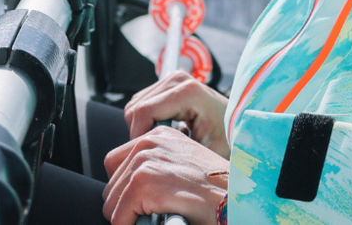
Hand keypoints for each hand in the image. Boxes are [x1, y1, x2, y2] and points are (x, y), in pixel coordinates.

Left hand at [101, 126, 228, 224]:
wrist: (240, 201)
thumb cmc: (219, 191)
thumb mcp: (185, 168)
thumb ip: (159, 167)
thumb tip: (128, 190)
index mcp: (160, 135)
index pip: (117, 162)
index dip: (127, 188)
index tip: (144, 201)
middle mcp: (150, 141)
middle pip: (112, 182)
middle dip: (125, 203)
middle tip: (150, 214)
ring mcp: (146, 161)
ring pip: (112, 201)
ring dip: (128, 216)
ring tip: (155, 218)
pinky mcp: (145, 183)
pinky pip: (118, 216)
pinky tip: (155, 223)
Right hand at [123, 71, 230, 157]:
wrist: (242, 125)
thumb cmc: (230, 141)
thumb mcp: (207, 154)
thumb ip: (178, 153)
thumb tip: (151, 158)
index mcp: (188, 93)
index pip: (143, 112)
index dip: (138, 137)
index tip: (149, 156)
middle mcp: (178, 79)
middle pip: (135, 109)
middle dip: (140, 134)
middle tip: (160, 151)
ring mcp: (172, 79)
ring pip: (135, 107)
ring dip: (143, 128)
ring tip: (166, 142)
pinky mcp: (169, 84)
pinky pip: (142, 105)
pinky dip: (146, 121)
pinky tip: (166, 132)